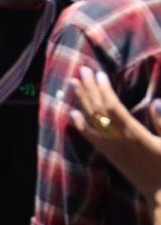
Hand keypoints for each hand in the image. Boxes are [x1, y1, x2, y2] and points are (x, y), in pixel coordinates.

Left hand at [68, 66, 160, 196]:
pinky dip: (80, 124)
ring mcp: (111, 148)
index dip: (104, 89)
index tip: (99, 74)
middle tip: (82, 69)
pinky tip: (72, 113)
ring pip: (92, 120)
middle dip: (90, 88)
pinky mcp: (109, 155)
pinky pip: (90, 138)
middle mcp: (118, 139)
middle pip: (99, 109)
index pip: (113, 107)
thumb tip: (155, 102)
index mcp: (134, 134)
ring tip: (73, 82)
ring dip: (82, 100)